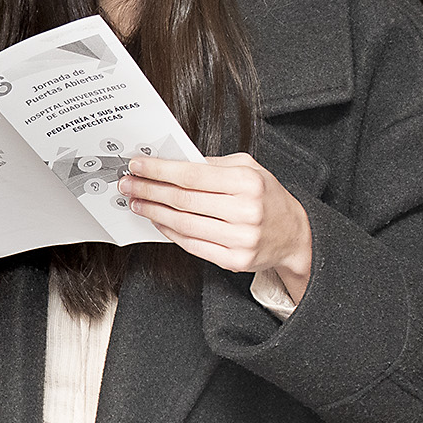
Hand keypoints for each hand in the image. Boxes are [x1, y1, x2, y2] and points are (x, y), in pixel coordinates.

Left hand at [118, 153, 313, 300]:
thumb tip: (173, 162)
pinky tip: (157, 221)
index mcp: (248, 182)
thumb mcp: (248, 169)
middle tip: (128, 185)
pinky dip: (169, 232)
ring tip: (137, 203)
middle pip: (183, 200)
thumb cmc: (267, 197)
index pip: (192, 174)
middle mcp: (245, 211)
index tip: (137, 165)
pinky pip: (191, 245)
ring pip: (183, 224)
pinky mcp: (233, 260)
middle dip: (149, 190)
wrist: (294, 234)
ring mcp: (240, 238)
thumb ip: (212, 164)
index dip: (159, 170)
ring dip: (153, 213)